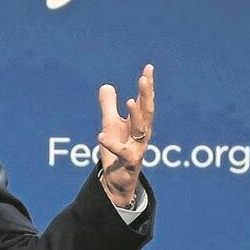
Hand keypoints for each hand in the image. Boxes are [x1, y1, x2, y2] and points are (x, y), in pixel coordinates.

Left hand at [97, 64, 154, 207]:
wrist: (117, 181)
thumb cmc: (117, 152)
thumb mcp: (110, 125)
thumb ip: (109, 106)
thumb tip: (106, 85)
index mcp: (139, 123)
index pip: (145, 101)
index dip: (147, 85)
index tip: (149, 68)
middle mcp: (142, 134)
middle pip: (147, 111)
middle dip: (146, 95)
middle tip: (144, 78)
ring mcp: (138, 148)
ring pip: (140, 130)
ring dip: (136, 115)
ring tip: (130, 101)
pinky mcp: (129, 162)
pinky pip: (121, 152)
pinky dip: (111, 144)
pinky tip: (101, 136)